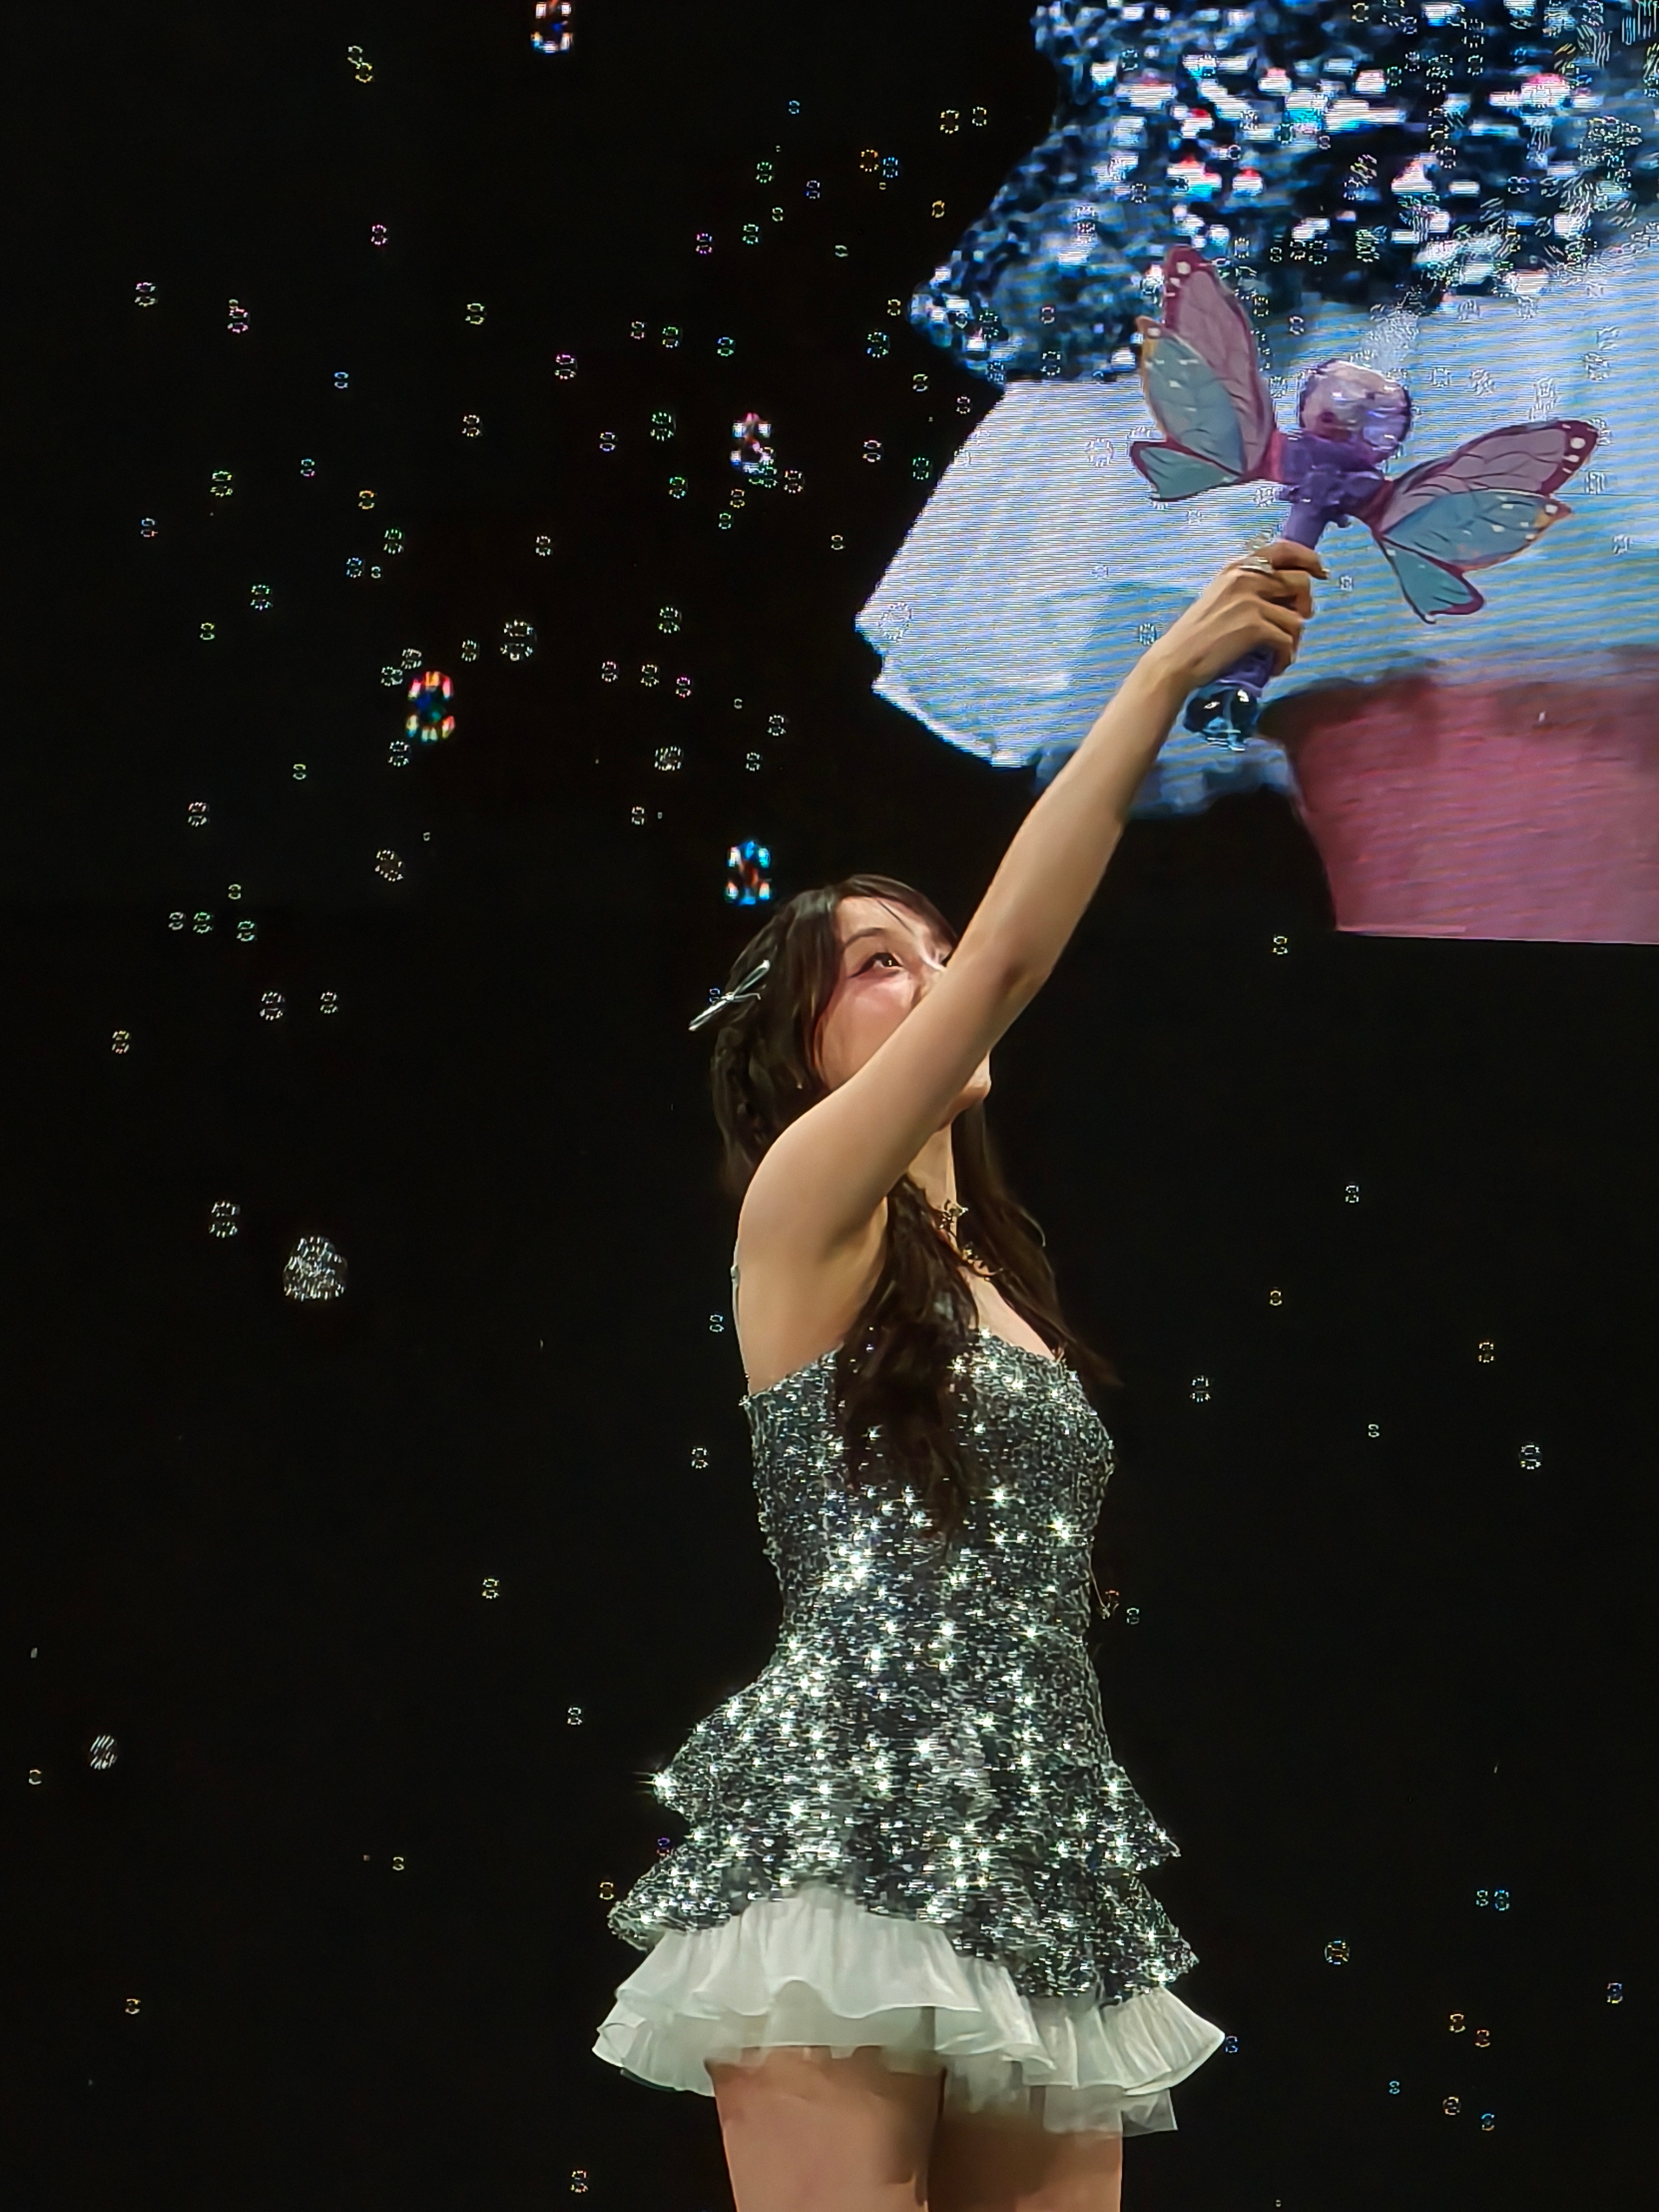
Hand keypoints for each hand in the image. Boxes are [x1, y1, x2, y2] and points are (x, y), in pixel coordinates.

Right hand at [1144, 540, 1325, 694]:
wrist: (1177, 661)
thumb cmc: (1196, 635)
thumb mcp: (1221, 597)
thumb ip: (1250, 587)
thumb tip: (1286, 593)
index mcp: (1237, 567)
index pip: (1284, 549)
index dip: (1308, 559)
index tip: (1319, 573)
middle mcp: (1246, 577)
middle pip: (1300, 582)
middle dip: (1305, 605)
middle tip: (1297, 621)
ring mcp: (1251, 601)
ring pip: (1297, 616)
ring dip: (1294, 639)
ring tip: (1281, 652)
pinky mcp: (1255, 627)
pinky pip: (1288, 640)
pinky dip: (1285, 657)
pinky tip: (1275, 666)